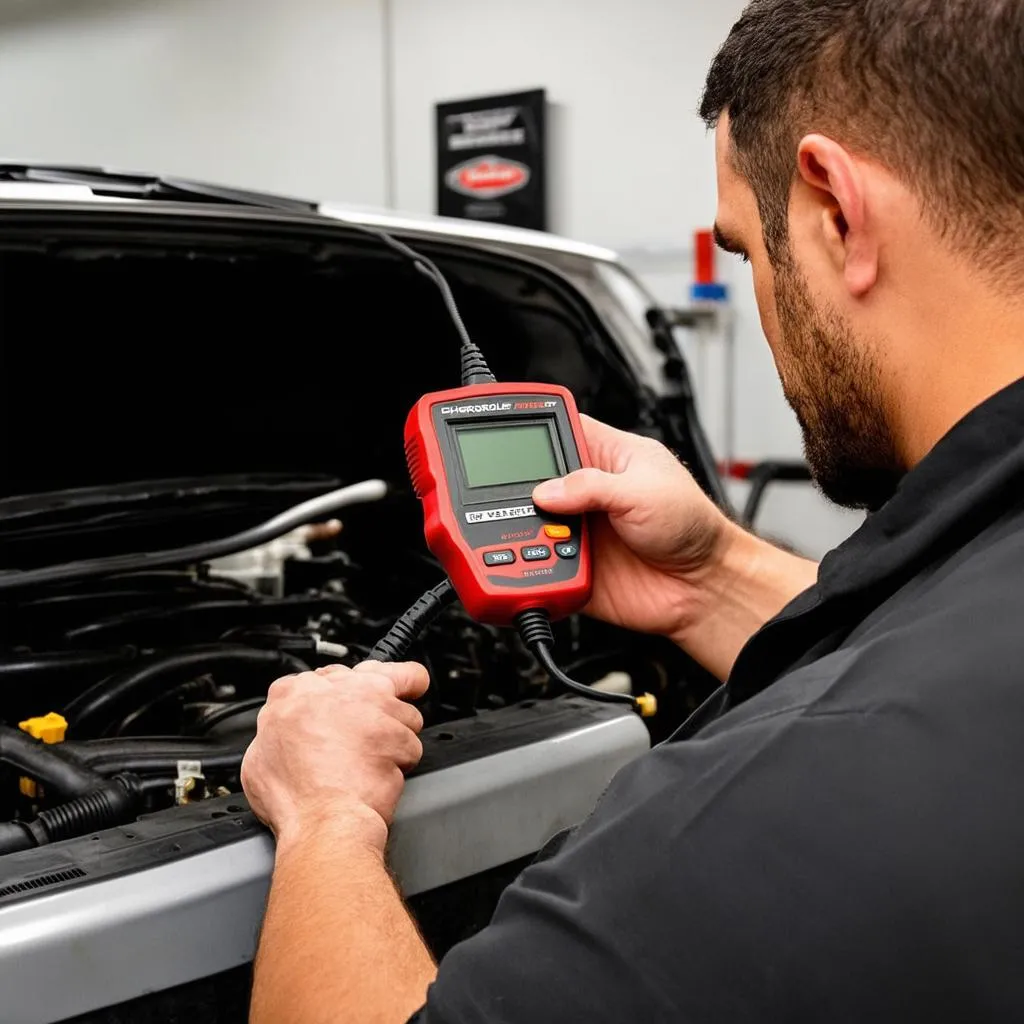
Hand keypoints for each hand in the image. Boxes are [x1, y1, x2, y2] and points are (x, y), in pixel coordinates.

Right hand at [241, 661, 428, 852]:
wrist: (323, 822)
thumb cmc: (293, 797)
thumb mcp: (260, 755)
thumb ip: (278, 728)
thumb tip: (285, 730)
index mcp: (297, 692)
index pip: (331, 674)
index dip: (345, 692)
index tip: (349, 704)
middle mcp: (338, 690)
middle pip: (377, 678)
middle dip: (383, 700)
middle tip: (374, 725)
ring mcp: (372, 708)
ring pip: (400, 712)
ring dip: (395, 735)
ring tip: (372, 763)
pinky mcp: (398, 731)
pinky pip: (411, 743)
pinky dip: (403, 760)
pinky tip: (383, 775)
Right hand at [533, 416, 733, 640]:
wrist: (702, 587)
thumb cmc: (692, 527)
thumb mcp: (645, 492)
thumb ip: (592, 486)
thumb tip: (546, 490)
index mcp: (608, 456)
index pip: (561, 429)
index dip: (537, 430)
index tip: (515, 441)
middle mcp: (588, 491)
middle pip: (535, 479)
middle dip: (525, 488)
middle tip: (530, 499)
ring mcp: (578, 528)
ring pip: (530, 522)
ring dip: (529, 529)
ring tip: (543, 535)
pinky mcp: (571, 565)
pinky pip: (536, 565)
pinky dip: (532, 566)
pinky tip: (544, 564)